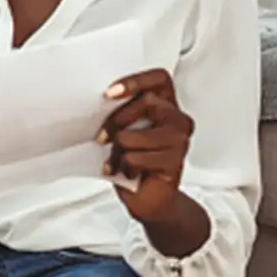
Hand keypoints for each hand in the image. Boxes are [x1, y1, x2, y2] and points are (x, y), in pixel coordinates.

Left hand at [99, 68, 194, 224]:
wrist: (148, 197)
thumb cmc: (133, 159)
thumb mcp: (122, 129)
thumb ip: (119, 111)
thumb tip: (96, 101)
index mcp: (165, 104)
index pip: (159, 79)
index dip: (135, 81)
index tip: (110, 92)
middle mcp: (177, 119)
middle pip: (146, 102)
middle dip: (116, 121)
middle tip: (102, 137)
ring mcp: (179, 141)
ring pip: (135, 134)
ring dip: (118, 150)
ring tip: (118, 159)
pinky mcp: (175, 162)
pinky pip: (137, 157)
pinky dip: (124, 166)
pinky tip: (127, 171)